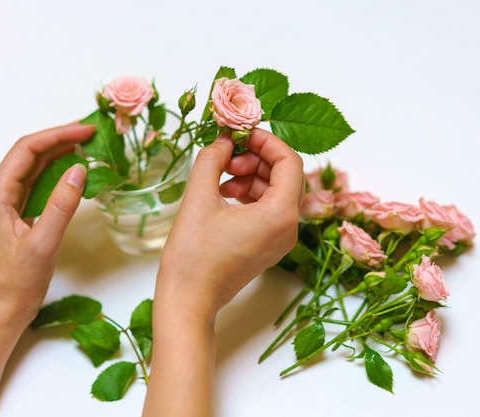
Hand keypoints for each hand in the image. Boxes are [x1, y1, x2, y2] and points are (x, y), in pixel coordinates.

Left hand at [0, 123, 93, 324]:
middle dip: (60, 139)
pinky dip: (57, 174)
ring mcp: (6, 203)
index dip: (58, 135)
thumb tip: (79, 169)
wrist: (1, 309)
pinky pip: (37, 184)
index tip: (86, 130)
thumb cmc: (16, 281)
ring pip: (34, 167)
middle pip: (29, 154)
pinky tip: (74, 172)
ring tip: (87, 146)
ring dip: (59, 154)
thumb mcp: (43, 243)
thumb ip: (61, 205)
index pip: (27, 150)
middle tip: (92, 133)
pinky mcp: (16, 214)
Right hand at [143, 129, 303, 416]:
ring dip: (252, 175)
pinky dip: (250, 194)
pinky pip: (268, 209)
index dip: (266, 141)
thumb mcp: (200, 197)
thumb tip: (223, 139)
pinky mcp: (269, 246)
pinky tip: (223, 193)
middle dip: (257, 159)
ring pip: (276, 191)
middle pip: (285, 175)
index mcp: (281, 214)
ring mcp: (281, 239)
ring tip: (220, 177)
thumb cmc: (193, 255)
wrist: (189, 300)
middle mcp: (289, 227)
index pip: (289, 162)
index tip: (241, 134)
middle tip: (226, 156)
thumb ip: (212, 159)